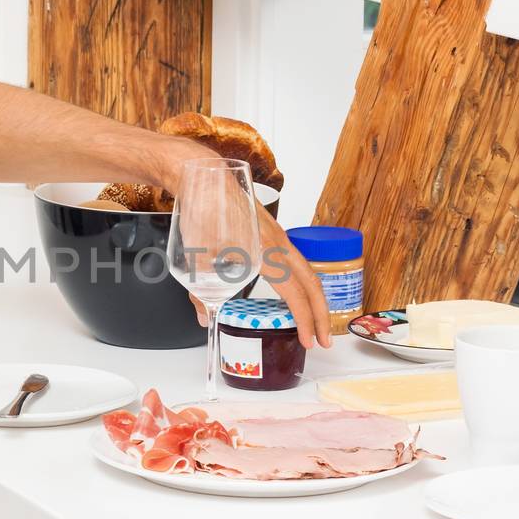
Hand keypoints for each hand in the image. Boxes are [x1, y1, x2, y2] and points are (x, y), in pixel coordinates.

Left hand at [190, 207, 332, 349]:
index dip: (304, 320)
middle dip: (321, 315)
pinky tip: (296, 294)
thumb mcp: (195, 257)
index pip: (295, 293)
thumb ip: (200, 291)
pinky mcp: (271, 231)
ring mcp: (278, 236)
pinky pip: (297, 261)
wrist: (204, 177)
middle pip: (312, 283)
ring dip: (315, 299)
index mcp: (265, 252)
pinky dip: (304, 283)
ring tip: (314, 322)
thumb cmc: (202, 210)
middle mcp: (278, 243)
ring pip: (307, 271)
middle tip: (323, 341)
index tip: (308, 340)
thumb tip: (204, 316)